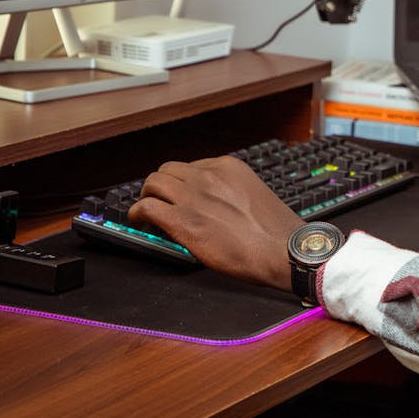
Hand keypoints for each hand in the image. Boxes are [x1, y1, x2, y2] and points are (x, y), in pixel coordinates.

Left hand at [127, 155, 305, 289]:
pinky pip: (146, 207)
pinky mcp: (182, 220)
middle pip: (168, 170)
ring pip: (153, 182)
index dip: (182, 183)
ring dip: (147, 196)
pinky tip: (138, 220)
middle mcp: (208, 176)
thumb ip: (232, 192)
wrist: (281, 250)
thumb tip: (217, 205)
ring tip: (146, 210)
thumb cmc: (275, 232)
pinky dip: (137, 212)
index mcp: (229, 167)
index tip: (180, 196)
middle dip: (160, 185)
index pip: (192, 166)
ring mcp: (194, 196)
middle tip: (159, 200)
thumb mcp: (254, 195)